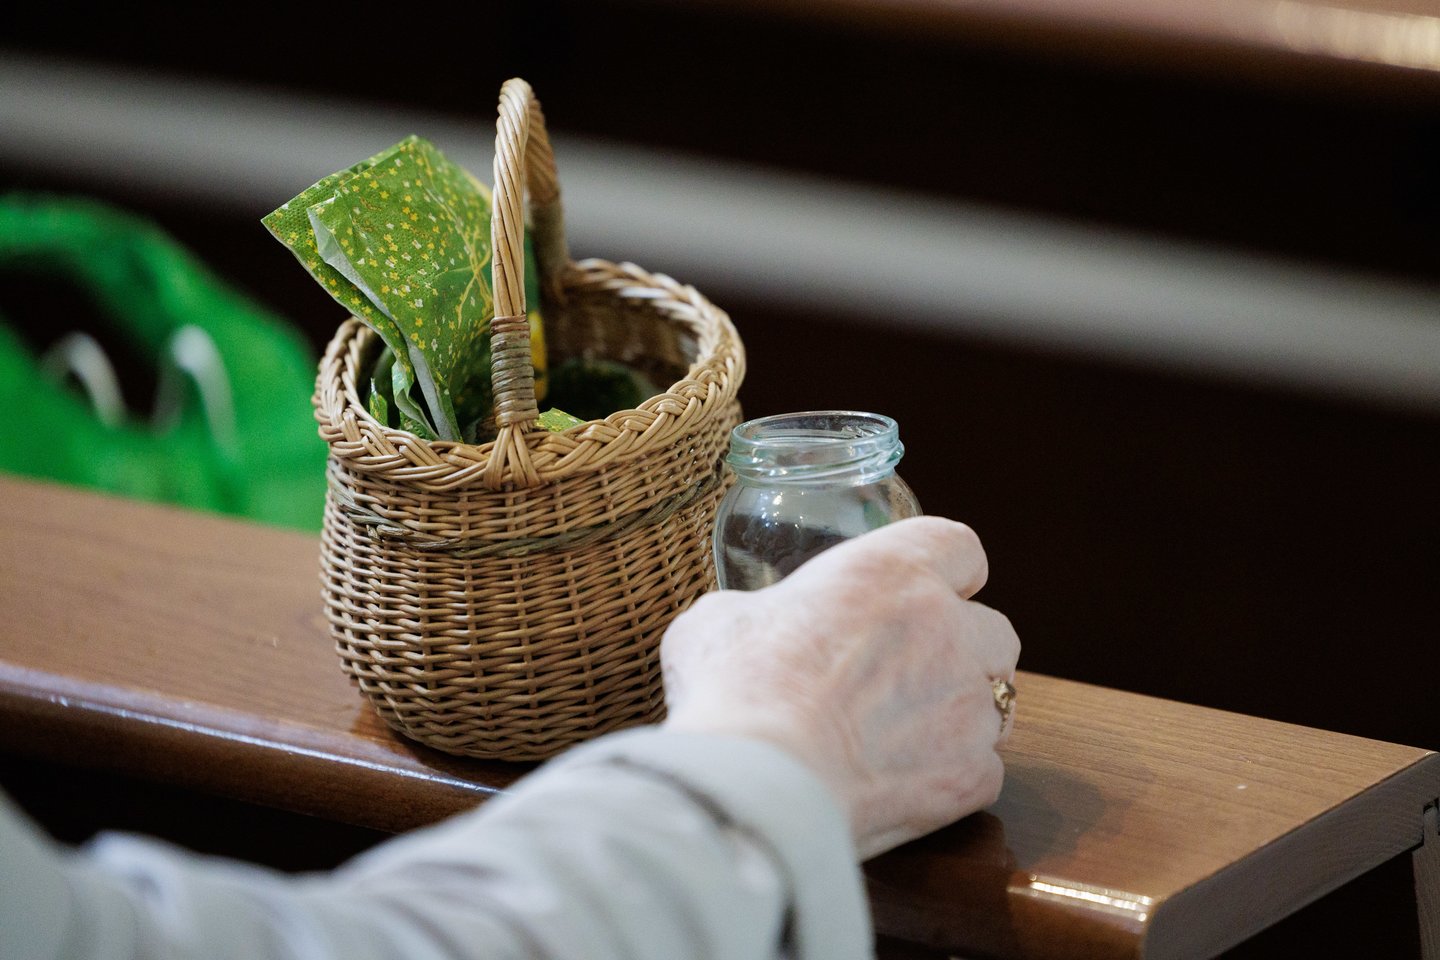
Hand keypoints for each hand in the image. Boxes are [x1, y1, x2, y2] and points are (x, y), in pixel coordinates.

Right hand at [661, 516, 1020, 858]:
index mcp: (890, 574)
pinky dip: (954, 776)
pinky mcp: (969, 776)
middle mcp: (947, 630)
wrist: (758, 784)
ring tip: (907, 733)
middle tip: (912, 671)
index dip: (947, 570)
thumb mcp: (720, 622)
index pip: (959, 547)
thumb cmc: (734, 691)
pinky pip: (986, 769)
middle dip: (964, 648)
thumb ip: (758, 614)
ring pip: (999, 701)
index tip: (929, 590)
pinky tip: (904, 782)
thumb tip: (749, 630)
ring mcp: (967, 706)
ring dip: (962, 712)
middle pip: (995, 630)